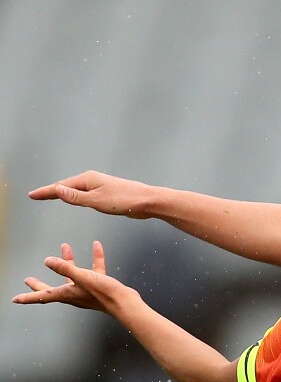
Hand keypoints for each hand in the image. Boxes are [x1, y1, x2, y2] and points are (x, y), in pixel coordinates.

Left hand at [12, 241, 134, 314]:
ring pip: (73, 275)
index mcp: (67, 294)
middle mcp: (74, 293)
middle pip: (53, 288)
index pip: (42, 296)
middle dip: (40, 283)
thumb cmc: (103, 293)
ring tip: (65, 247)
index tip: (15, 299)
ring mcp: (87, 290)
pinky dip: (95, 258)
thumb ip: (65, 268)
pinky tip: (96, 247)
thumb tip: (47, 261)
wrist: (125, 302)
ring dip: (69, 261)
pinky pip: (95, 269)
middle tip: (29, 280)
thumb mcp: (82, 277)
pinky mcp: (100, 285)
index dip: (27, 297)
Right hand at [28, 171, 153, 218]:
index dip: (46, 192)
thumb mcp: (96, 201)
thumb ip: (76, 197)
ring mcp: (99, 185)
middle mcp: (92, 180)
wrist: (147, 201)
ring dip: (62, 192)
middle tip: (36, 195)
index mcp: (87, 180)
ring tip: (50, 195)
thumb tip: (58, 189)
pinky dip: (75, 195)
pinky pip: (85, 193)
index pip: (61, 187)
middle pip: (66, 186)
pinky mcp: (106, 192)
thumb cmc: (124, 201)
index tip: (32, 195)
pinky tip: (75, 198)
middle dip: (51, 191)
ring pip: (76, 189)